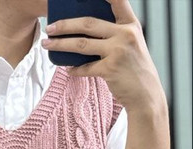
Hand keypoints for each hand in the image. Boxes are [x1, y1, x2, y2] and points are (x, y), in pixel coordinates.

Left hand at [41, 0, 165, 112]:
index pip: (117, 0)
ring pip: (81, 44)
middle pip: (88, 23)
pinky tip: (68, 69)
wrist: (146, 95)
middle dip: (65, 25)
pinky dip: (74, 69)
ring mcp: (118, 51)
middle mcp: (125, 34)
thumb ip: (114, 34)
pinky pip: (85, 68)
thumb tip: (84, 32)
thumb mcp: (132, 44)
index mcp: (131, 24)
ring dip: (60, 44)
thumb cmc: (135, 69)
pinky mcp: (110, 69)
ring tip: (47, 45)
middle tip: (50, 28)